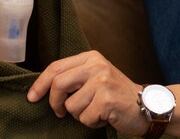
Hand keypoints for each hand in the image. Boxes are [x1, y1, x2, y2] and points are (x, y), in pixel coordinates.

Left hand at [27, 51, 148, 134]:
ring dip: (80, 115)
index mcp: (91, 57)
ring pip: (71, 106)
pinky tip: (105, 116)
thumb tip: (43, 88)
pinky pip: (84, 118)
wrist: (147, 105)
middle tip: (61, 112)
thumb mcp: (96, 76)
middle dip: (55, 103)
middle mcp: (96, 65)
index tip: (32, 97)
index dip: (40, 84)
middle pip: (58, 84)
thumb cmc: (117, 94)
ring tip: (96, 111)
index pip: (56, 67)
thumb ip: (75, 76)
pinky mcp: (107, 99)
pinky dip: (91, 122)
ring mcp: (102, 81)